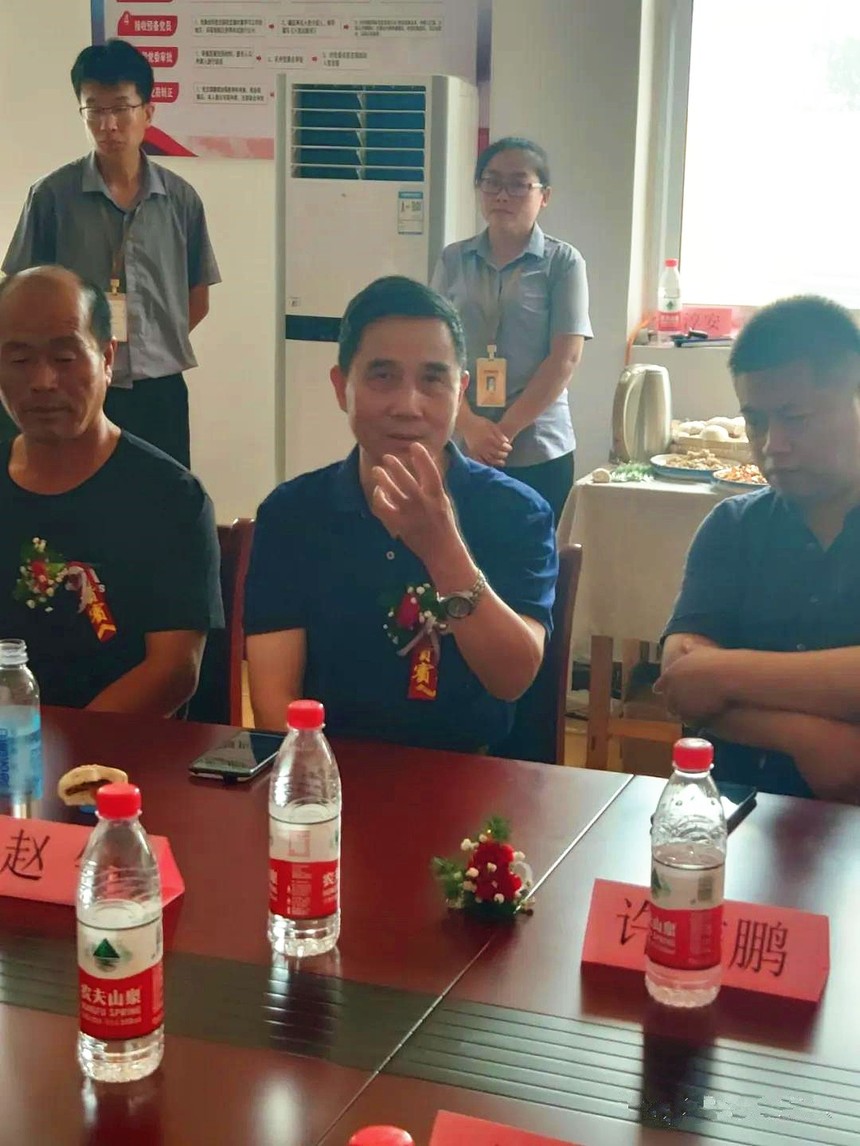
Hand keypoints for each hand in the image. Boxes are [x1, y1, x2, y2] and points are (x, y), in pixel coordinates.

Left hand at [370, 443, 461, 564]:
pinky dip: (379, 498)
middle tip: (387, 457)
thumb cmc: (443, 525)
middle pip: (406, 481)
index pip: (431, 473)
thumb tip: (428, 462)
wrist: (442, 552)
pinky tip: (379, 492)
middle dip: (396, 467)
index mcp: (437, 498)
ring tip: (377, 470)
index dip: (423, 458)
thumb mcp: (443, 502)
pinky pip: (383, 508)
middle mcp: (423, 505)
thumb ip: (434, 485)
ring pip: (392, 492)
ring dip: (383, 479)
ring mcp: (409, 515)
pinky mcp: (399, 525)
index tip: (415, 446)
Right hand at [461, 415, 511, 467]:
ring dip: (497, 462)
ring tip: (502, 462)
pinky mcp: (473, 452)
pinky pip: (480, 461)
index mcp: (490, 438)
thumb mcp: (491, 425)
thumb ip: (499, 433)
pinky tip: (490, 465)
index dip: (507, 448)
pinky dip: (486, 464)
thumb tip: (506, 441)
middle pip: (497, 454)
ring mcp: (478, 450)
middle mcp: (484, 445)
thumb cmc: (480, 422)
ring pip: (490, 459)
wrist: (466, 424)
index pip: (502, 446)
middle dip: (503, 455)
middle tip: (506, 454)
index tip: (510, 448)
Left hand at [654, 645, 734, 724]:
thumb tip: (685, 641)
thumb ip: (690, 648)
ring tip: (686, 715)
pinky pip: (687, 719)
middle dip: (671, 702)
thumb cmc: (717, 661)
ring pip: (675, 712)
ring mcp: (680, 701)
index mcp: (671, 673)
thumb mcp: (701, 651)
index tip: (660, 691)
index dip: (662, 687)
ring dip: (680, 713)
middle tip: (674, 706)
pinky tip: (696, 720)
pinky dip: (690, 720)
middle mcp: (671, 688)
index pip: (661, 684)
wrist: (727, 676)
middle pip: (667, 700)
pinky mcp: (690, 712)